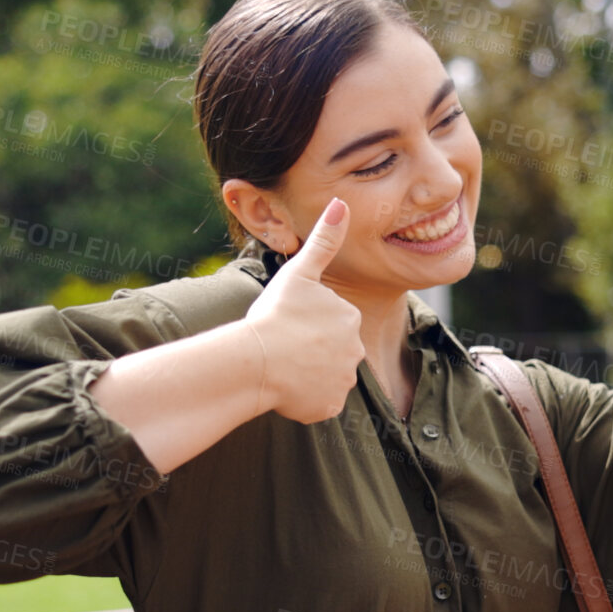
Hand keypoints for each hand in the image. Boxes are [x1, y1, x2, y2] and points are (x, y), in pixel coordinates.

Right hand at [242, 198, 365, 422]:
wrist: (256, 360)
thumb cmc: (274, 314)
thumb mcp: (299, 272)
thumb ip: (324, 240)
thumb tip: (341, 203)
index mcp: (350, 317)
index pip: (333, 321)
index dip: (308, 322)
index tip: (289, 322)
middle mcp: (356, 351)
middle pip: (332, 350)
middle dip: (311, 349)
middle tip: (284, 344)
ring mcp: (343, 382)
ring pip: (325, 376)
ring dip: (307, 374)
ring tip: (282, 364)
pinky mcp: (328, 407)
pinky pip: (318, 402)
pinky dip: (304, 398)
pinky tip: (285, 387)